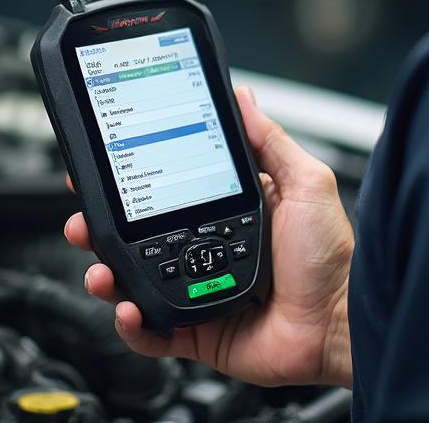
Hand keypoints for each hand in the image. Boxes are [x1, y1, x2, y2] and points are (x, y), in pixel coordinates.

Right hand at [63, 86, 354, 387]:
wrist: (344, 324)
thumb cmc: (334, 256)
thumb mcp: (305, 181)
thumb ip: (269, 141)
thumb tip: (243, 97)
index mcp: (227, 210)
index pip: (168, 191)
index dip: (134, 182)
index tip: (106, 167)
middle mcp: (208, 249)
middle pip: (140, 237)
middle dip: (103, 227)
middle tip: (84, 218)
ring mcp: (200, 290)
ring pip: (137, 281)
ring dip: (107, 273)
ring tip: (99, 266)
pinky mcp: (199, 331)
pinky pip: (154, 332)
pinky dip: (133, 324)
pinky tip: (127, 307)